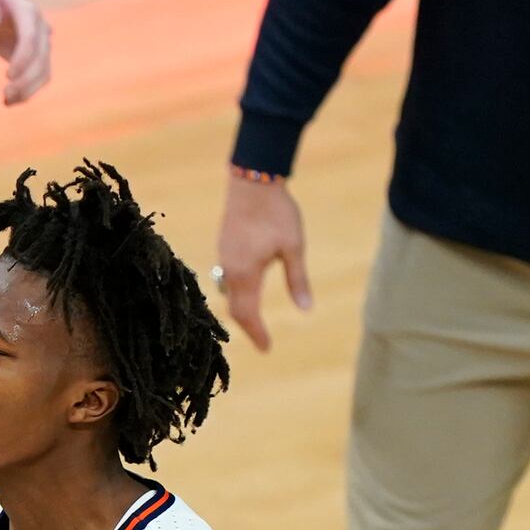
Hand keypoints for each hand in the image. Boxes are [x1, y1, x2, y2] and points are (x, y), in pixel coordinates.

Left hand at [0, 0, 51, 105]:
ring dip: (28, 91)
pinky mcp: (33, 57)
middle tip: (5, 95)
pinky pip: (36, 78)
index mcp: (28, 12)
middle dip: (26, 80)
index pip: (31, 38)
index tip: (8, 76)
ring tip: (5, 102)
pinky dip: (26, 92)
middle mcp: (40, 28)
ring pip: (44, 72)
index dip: (23, 57)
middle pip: (42, 59)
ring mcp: (40, 44)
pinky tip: (7, 102)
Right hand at [215, 174, 311, 353]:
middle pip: (234, 309)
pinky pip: (227, 278)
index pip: (248, 315)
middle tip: (262, 339)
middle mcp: (230, 270)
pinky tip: (249, 288)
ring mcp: (224, 258)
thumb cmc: (276, 213)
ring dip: (241, 309)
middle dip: (248, 326)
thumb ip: (297, 280)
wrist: (252, 180)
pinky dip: (237, 292)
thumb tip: (306, 310)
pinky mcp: (224, 246)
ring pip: (229, 294)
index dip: (257, 334)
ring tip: (254, 318)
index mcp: (246, 274)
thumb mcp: (293, 247)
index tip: (267, 349)